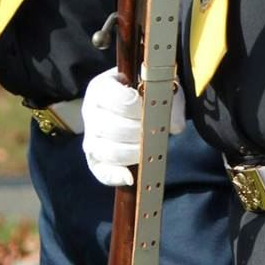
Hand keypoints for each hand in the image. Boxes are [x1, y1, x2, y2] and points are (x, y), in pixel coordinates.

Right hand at [81, 66, 185, 188]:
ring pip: (104, 150)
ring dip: (131, 152)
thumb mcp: (159, 86)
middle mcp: (90, 111)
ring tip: (148, 148)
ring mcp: (90, 136)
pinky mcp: (95, 157)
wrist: (136, 102)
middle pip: (109, 127)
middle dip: (136, 131)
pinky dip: (115, 176)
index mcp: (101, 88)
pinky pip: (100, 171)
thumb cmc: (147, 91)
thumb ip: (169, 101)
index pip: (113, 98)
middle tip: (153, 130)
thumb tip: (175, 127)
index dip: (134, 106)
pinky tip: (129, 177)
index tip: (148, 107)